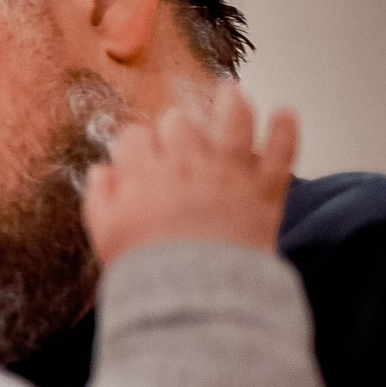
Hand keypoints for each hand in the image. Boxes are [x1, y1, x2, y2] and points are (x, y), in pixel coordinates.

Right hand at [83, 81, 297, 265]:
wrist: (197, 295)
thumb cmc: (149, 270)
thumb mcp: (106, 237)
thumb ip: (100, 200)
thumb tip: (100, 172)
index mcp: (144, 174)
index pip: (134, 138)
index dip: (137, 143)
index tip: (141, 152)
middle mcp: (185, 162)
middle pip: (178, 121)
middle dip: (177, 124)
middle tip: (183, 132)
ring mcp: (227, 172)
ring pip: (232, 118)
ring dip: (232, 101)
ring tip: (232, 91)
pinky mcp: (263, 188)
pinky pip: (281, 149)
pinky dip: (285, 130)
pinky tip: (285, 114)